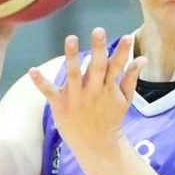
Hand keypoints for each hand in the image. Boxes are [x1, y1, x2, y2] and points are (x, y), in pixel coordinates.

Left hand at [28, 29, 144, 160]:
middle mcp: (93, 92)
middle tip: (98, 30)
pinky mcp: (60, 105)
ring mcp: (76, 98)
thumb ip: (130, 78)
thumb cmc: (111, 118)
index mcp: (108, 89)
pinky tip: (32, 70)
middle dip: (98, 49)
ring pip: (73, 75)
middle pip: (97, 67)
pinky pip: (49, 92)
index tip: (127, 37)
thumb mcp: (124, 99)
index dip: (123, 52)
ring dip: (71, 57)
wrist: (96, 145)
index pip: (117, 67)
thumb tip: (142, 58)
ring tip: (71, 38)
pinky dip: (40, 82)